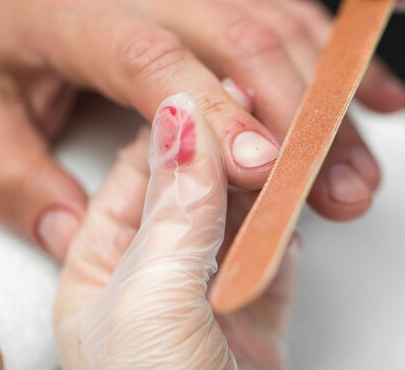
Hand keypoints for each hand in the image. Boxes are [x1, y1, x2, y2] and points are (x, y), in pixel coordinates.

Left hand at [0, 0, 404, 259]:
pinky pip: (296, 18)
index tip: (264, 172)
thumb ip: (16, 175)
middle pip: (250, 45)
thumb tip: (68, 234)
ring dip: (332, 104)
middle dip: (303, 123)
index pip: (164, 64)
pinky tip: (374, 99)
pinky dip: (341, 62)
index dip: (223, 116)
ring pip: (286, 32)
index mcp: (89, 17)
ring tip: (356, 172)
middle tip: (335, 189)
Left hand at [55, 94, 298, 369]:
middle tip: (271, 125)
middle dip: (239, 151)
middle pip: (200, 179)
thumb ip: (174, 214)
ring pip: (244, 207)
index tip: (229, 99)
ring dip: (274, 183)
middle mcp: (155, 262)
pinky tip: (304, 204)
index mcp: (101, 256)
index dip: (188, 129)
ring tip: (297, 155)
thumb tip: (187, 129)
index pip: (143, 164)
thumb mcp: (148, 302)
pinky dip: (292, 225)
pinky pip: (278, 247)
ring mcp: (208, 282)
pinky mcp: (258, 304)